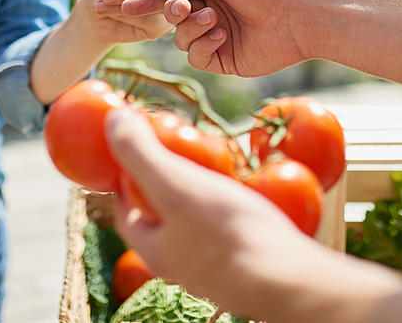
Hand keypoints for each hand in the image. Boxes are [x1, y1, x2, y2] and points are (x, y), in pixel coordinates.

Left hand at [104, 107, 401, 322]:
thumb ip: (140, 153)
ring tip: (212, 172)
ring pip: (198, 231)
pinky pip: (232, 236)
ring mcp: (218, 271)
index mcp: (156, 251)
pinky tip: (247, 197)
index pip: (126, 216)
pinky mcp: (250, 268)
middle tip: (175, 159)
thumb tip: (112, 120)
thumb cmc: (228, 232)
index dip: (124, 185)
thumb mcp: (174, 183)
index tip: (132, 157)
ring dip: (199, 202)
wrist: (290, 280)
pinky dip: (231, 214)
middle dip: (163, 192)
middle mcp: (183, 267)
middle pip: (162, 223)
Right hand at [124, 0, 304, 76]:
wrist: (295, 15)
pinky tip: (222, 35)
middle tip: (179, 8)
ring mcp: (216, 38)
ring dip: (192, 28)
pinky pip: (197, 57)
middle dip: (169, 13)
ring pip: (181, 39)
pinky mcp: (224, 60)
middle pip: (171, 18)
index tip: (125, 1)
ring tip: (214, 19)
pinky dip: (203, 45)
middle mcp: (210, 14)